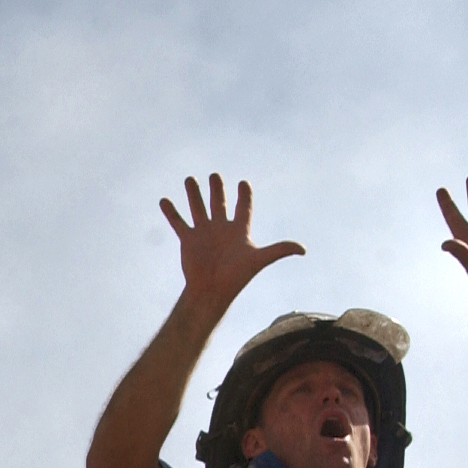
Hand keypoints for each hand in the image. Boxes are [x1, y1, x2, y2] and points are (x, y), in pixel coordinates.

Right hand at [160, 174, 303, 309]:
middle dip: (217, 189)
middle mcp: (220, 229)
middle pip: (220, 204)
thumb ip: (280, 250)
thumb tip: (303, 249)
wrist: (210, 291)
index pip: (243, 208)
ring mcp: (203, 233)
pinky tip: (164, 201)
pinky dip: (171, 212)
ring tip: (190, 179)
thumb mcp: (259, 259)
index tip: (244, 183)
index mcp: (239, 230)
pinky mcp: (188, 239)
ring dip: (194, 194)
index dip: (244, 196)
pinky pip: (178, 222)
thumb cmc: (236, 277)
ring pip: (198, 208)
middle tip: (215, 176)